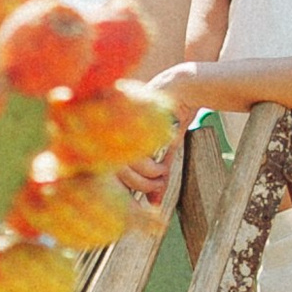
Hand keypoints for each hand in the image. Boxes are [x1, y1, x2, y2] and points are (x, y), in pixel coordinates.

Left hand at [117, 60, 228, 201]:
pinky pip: (135, 155)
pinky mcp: (132, 122)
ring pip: (122, 166)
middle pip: (112, 173)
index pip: (106, 172)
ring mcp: (119, 125)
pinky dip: (149, 168)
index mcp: (114, 137)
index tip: (142, 196)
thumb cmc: (174, 116)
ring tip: (161, 175)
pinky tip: (161, 168)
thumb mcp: (166, 149)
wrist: (185, 88)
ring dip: (145, 178)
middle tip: (157, 187)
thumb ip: (158, 173)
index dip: (122, 189)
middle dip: (137, 186)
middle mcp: (112, 130)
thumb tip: (153, 203)